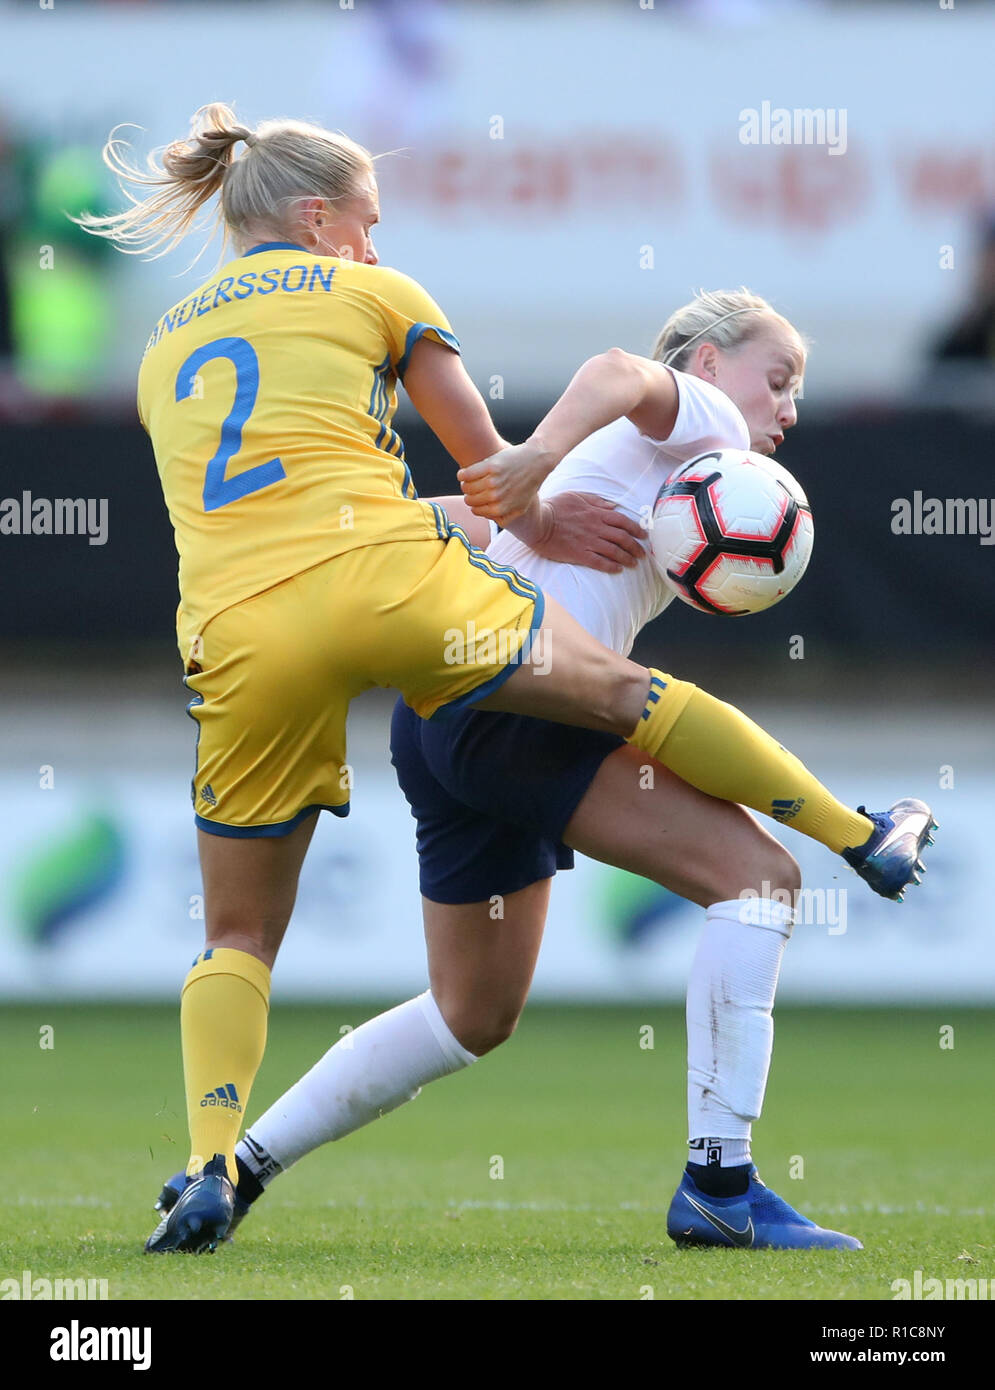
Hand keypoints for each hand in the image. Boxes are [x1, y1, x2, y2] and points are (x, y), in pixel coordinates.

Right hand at [457, 439, 556, 524]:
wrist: (537, 461)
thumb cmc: (529, 483)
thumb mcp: (521, 506)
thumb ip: (507, 516)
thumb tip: (492, 519)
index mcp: (500, 509)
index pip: (475, 510)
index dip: (475, 504)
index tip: (476, 496)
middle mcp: (495, 497)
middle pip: (469, 499)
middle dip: (469, 494)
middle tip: (473, 487)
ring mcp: (492, 481)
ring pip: (466, 487)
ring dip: (465, 483)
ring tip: (470, 479)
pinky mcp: (490, 466)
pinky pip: (465, 474)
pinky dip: (462, 474)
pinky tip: (464, 473)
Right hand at [526, 492, 646, 572]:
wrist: (538, 522)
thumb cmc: (555, 507)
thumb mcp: (577, 496)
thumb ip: (597, 501)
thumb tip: (612, 506)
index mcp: (597, 513)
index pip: (623, 521)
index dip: (636, 529)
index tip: (644, 536)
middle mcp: (596, 528)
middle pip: (623, 538)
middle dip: (636, 547)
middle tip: (642, 554)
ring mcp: (588, 542)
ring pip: (614, 551)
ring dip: (627, 558)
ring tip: (634, 564)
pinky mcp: (579, 554)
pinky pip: (599, 562)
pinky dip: (611, 566)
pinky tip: (618, 569)